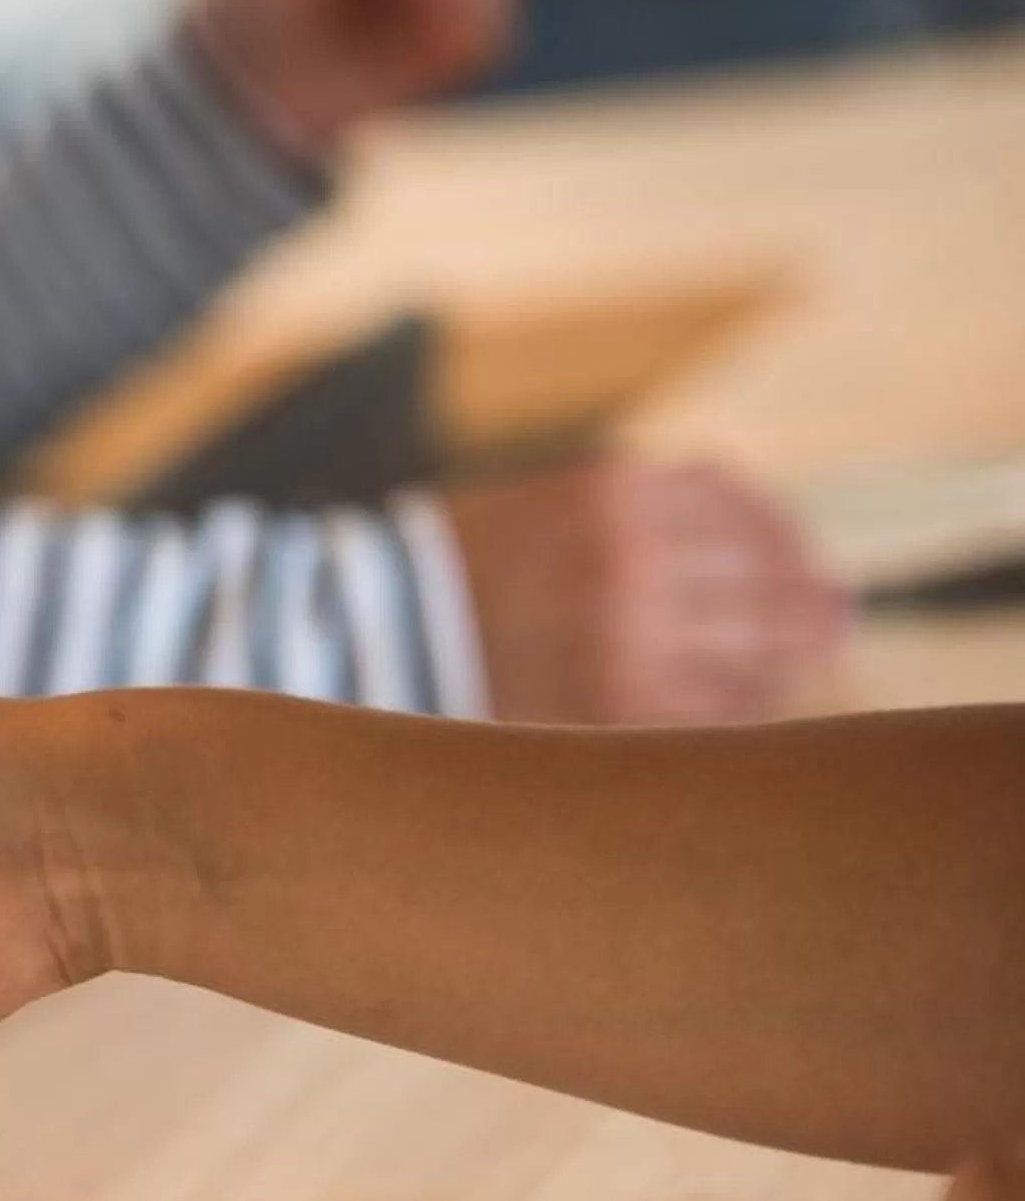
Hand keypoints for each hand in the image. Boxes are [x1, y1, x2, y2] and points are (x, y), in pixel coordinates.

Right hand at [444, 458, 844, 723]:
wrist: (373, 628)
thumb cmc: (476, 566)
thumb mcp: (565, 502)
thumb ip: (667, 510)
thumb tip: (797, 565)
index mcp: (615, 492)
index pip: (745, 515)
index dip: (787, 545)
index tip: (804, 569)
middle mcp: (627, 558)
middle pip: (764, 583)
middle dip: (804, 607)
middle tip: (827, 624)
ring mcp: (622, 636)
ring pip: (751, 650)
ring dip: (780, 660)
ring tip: (783, 664)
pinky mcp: (611, 706)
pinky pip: (714, 709)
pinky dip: (737, 707)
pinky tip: (729, 702)